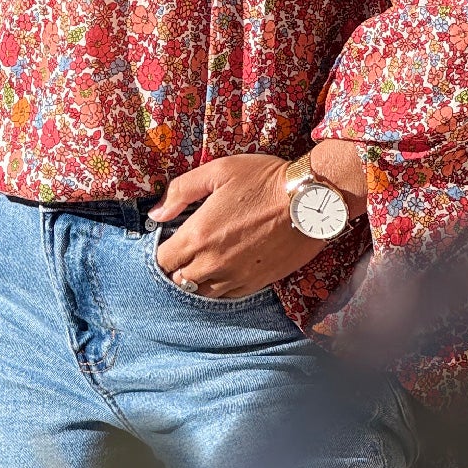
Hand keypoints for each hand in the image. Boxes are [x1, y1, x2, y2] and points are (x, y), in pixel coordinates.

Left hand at [148, 142, 367, 299]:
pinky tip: (225, 269)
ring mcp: (236, 276)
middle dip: (178, 265)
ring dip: (198, 279)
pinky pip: (228, 296)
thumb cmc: (263, 180)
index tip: (171, 238)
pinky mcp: (257, 283)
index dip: (163, 249)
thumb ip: (181, 191)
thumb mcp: (218, 171)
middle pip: (180, 279)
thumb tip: (156, 213)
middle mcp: (214, 262)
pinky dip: (221, 286)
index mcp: (199, 235)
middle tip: (187, 250)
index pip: (163, 259)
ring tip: (205, 261)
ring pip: (202, 292)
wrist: (310, 200)